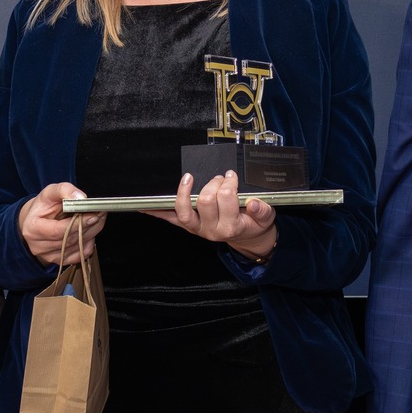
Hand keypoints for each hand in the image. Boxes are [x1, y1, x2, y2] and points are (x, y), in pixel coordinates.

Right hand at [19, 182, 104, 265]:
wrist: (34, 220)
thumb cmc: (42, 206)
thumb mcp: (50, 192)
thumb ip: (64, 190)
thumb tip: (81, 198)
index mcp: (33, 228)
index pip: (59, 230)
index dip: (78, 224)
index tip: (93, 215)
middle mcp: (39, 246)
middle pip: (70, 239)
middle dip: (89, 226)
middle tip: (101, 214)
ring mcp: (48, 255)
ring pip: (77, 247)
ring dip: (91, 233)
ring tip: (98, 219)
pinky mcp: (58, 260)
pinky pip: (79, 256)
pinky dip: (88, 244)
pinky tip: (90, 232)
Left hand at [148, 171, 277, 260]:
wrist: (247, 237)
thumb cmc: (254, 223)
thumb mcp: (267, 218)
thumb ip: (263, 210)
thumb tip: (254, 202)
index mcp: (232, 226)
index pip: (226, 198)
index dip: (229, 183)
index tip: (232, 175)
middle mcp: (212, 230)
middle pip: (206, 200)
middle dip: (213, 183)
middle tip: (221, 177)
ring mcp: (198, 228)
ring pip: (185, 211)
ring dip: (184, 192)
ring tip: (189, 178)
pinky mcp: (189, 226)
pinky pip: (170, 219)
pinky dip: (157, 212)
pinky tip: (144, 206)